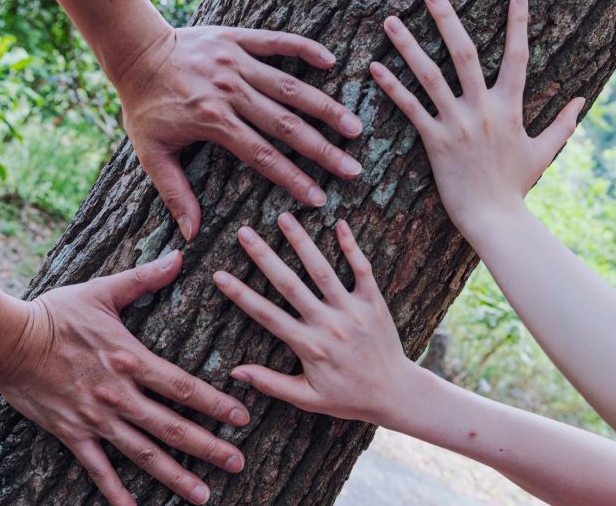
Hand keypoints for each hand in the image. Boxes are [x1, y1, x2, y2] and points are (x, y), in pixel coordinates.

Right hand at [0, 252, 249, 505]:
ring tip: (203, 495)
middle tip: (238, 463)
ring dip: (174, 475)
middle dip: (208, 447)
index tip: (242, 418)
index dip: (215, 404)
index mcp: (131, 359)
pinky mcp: (72, 433)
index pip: (183, 387)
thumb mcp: (103, 290)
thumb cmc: (56, 313)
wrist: (7, 339)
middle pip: (172, 427)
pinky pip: (97, 468)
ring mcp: (95, 418)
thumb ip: (145, 279)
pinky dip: (115, 491)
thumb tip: (180, 256)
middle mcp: (119, 394)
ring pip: (143, 453)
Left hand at [116, 26, 364, 240]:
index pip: (262, 156)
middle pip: (286, 125)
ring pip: (290, 87)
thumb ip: (174, 193)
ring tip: (354, 125)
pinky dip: (304, 48)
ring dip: (325, 107)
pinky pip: (277, 41)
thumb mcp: (151, 153)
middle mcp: (230, 91)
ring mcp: (236, 62)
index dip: (293, 179)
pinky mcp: (237, 37)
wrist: (134, 51)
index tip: (319, 198)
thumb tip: (191, 234)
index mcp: (213, 121)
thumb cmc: (144, 106)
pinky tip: (331, 61)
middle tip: (352, 168)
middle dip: (322, 149)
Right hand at [212, 213, 414, 424]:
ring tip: (284, 217)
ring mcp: (352, 310)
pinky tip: (340, 223)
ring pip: (323, 270)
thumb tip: (234, 372)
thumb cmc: (348, 398)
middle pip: (290, 284)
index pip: (267, 315)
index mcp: (309, 346)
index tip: (219, 275)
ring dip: (302, 242)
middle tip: (244, 232)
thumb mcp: (307, 398)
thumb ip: (270, 383)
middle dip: (265, 257)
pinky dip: (352, 246)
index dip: (241, 295)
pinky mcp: (374, 302)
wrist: (396, 393)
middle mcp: (328, 324)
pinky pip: (362, 269)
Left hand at [369, 0, 584, 230]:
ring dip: (409, 46)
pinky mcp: (435, 141)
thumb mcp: (544, 152)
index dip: (519, 21)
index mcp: (510, 107)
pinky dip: (392, 88)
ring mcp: (457, 123)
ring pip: (430, 75)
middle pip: (464, 52)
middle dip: (446, 18)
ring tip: (391, 20)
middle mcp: (483, 108)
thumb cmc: (516, 187)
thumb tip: (583, 100)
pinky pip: (410, 109)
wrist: (495, 218)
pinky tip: (375, 68)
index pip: (518, 55)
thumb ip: (562, 123)